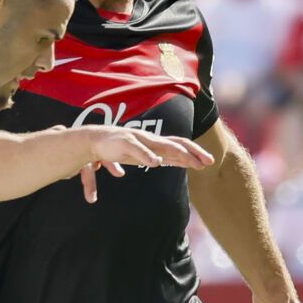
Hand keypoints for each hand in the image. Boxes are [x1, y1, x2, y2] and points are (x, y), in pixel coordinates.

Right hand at [76, 128, 214, 201]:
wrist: (93, 141)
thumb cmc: (117, 149)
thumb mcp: (140, 156)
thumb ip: (152, 157)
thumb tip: (166, 162)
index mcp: (154, 143)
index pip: (179, 146)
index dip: (194, 153)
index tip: (209, 162)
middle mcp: (150, 139)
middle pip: (177, 144)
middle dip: (194, 152)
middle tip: (210, 161)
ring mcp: (139, 140)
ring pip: (162, 146)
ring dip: (178, 153)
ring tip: (192, 162)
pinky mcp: (125, 143)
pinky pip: (138, 150)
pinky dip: (148, 155)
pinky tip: (157, 162)